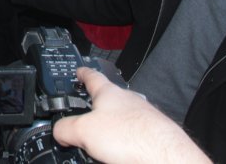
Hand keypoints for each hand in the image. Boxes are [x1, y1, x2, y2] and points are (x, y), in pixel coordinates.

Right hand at [53, 68, 210, 163]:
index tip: (79, 71)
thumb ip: (65, 128)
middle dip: (97, 107)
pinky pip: (134, 137)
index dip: (83, 73)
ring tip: (102, 144)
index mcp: (109, 93)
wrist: (166, 158)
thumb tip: (59, 132)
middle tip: (86, 116)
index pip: (92, 76)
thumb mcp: (83, 132)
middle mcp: (129, 101)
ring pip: (123, 119)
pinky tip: (121, 155)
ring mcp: (144, 118)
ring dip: (112, 129)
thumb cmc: (131, 138)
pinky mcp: (154, 136)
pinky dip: (125, 144)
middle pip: (109, 99)